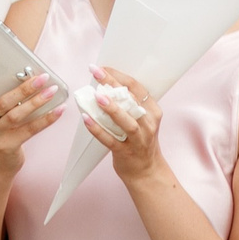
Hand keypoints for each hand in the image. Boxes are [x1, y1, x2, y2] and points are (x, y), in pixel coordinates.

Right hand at [0, 67, 64, 176]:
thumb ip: (2, 100)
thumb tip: (29, 78)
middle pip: (0, 103)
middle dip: (22, 89)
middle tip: (40, 78)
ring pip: (16, 115)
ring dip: (36, 101)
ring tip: (51, 90)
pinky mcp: (8, 146)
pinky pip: (30, 130)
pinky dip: (46, 119)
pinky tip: (58, 110)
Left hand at [79, 68, 166, 183]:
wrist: (146, 172)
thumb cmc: (140, 142)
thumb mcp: (141, 120)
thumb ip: (128, 105)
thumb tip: (104, 86)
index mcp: (152, 112)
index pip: (137, 88)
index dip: (119, 76)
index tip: (103, 67)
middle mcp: (148, 124)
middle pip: (131, 100)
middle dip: (113, 84)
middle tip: (96, 71)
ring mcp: (138, 139)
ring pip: (126, 121)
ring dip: (111, 108)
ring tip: (97, 96)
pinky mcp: (126, 152)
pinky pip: (110, 140)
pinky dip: (97, 130)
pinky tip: (86, 119)